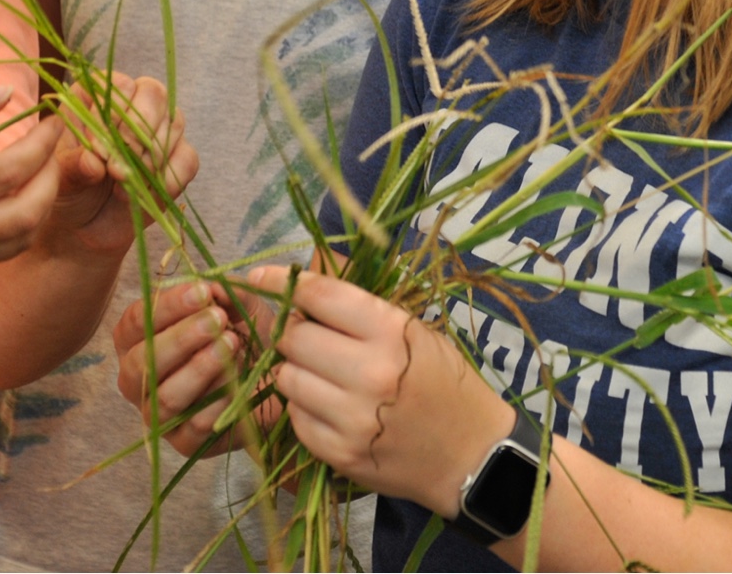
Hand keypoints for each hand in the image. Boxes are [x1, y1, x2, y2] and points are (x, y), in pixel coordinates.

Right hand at [0, 79, 57, 269]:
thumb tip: (5, 93)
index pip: (3, 173)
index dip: (40, 146)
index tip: (54, 121)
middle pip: (22, 216)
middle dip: (51, 178)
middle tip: (54, 147)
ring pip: (19, 240)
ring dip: (44, 203)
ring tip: (42, 167)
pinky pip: (4, 251)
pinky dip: (26, 223)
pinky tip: (23, 192)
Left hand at [42, 77, 197, 258]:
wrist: (83, 228)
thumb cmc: (65, 192)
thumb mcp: (59, 179)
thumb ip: (73, 166)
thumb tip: (93, 162)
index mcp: (96, 99)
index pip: (119, 84)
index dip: (113, 113)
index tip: (97, 147)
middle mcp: (131, 106)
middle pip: (154, 93)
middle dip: (138, 133)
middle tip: (116, 169)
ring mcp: (157, 131)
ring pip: (175, 122)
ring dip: (151, 158)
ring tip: (122, 185)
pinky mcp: (176, 159)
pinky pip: (188, 158)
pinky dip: (167, 179)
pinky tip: (142, 193)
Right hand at [114, 279, 261, 456]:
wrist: (283, 380)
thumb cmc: (249, 336)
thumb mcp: (241, 306)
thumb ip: (226, 293)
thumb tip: (212, 287)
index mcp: (141, 340)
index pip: (136, 322)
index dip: (167, 306)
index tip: (202, 292)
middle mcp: (140, 380)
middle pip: (142, 362)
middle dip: (181, 338)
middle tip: (218, 319)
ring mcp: (159, 415)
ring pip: (165, 396)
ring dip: (199, 369)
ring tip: (232, 345)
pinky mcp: (185, 442)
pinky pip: (195, 425)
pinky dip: (218, 400)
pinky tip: (239, 382)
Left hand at [259, 266, 513, 516]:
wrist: (472, 454)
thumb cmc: (445, 382)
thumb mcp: (415, 329)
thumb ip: (361, 306)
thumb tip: (305, 276)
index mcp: (392, 331)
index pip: (320, 295)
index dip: (282, 282)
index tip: (259, 277)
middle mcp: (370, 372)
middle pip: (293, 338)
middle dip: (293, 333)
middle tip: (309, 337)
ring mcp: (353, 417)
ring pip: (287, 378)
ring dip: (296, 371)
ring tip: (322, 374)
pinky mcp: (341, 453)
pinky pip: (296, 419)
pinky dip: (304, 408)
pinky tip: (329, 406)